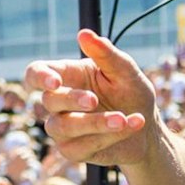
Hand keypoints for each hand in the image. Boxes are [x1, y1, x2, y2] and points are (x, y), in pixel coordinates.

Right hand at [29, 29, 156, 166]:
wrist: (148, 130)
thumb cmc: (132, 94)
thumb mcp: (125, 71)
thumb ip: (106, 54)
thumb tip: (84, 33)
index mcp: (67, 77)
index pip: (36, 73)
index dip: (39, 77)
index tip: (54, 82)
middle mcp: (59, 103)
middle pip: (49, 100)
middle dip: (72, 100)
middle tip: (94, 100)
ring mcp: (63, 129)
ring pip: (63, 127)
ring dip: (95, 123)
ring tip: (123, 118)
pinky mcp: (73, 151)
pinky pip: (80, 147)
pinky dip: (108, 137)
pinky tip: (130, 126)